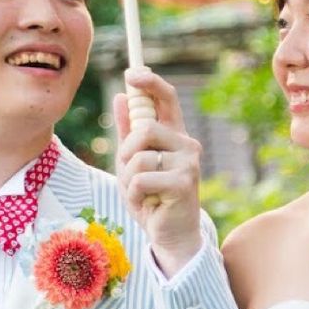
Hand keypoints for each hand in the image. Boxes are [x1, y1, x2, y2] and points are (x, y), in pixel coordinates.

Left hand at [114, 67, 203, 277]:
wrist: (170, 235)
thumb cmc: (152, 197)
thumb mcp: (132, 162)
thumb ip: (128, 132)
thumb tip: (120, 97)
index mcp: (174, 135)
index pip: (167, 98)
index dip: (150, 82)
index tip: (131, 73)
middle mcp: (186, 144)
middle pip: (145, 129)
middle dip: (126, 152)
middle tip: (130, 172)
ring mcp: (188, 163)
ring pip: (139, 156)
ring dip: (128, 178)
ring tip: (140, 193)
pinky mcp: (184, 183)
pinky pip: (141, 179)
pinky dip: (134, 194)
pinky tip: (147, 204)